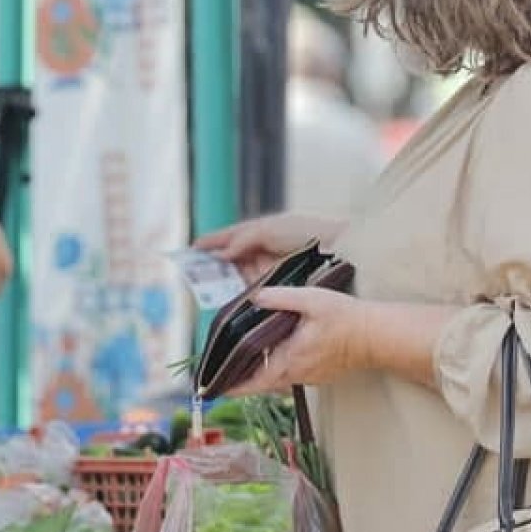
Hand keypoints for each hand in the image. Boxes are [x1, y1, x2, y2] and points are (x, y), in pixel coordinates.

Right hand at [193, 212, 345, 281]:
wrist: (340, 249)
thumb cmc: (305, 232)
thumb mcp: (268, 229)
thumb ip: (241, 240)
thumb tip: (220, 254)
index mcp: (259, 232)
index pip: (228, 238)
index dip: (209, 243)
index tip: (190, 251)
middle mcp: (262, 252)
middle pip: (230, 261)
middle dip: (212, 268)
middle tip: (193, 277)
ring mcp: (269, 271)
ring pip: (240, 279)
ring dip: (224, 285)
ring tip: (205, 291)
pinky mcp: (278, 288)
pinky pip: (254, 293)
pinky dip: (240, 296)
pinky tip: (228, 302)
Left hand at [228, 287, 370, 395]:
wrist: (377, 336)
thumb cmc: (346, 318)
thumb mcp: (311, 300)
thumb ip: (280, 298)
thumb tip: (254, 298)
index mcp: (291, 359)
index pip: (254, 381)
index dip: (232, 387)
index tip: (214, 390)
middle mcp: (298, 373)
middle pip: (262, 382)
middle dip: (242, 378)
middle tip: (222, 372)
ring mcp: (309, 376)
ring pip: (276, 378)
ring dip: (260, 371)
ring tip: (244, 358)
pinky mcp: (319, 374)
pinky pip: (292, 374)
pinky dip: (279, 366)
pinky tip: (277, 350)